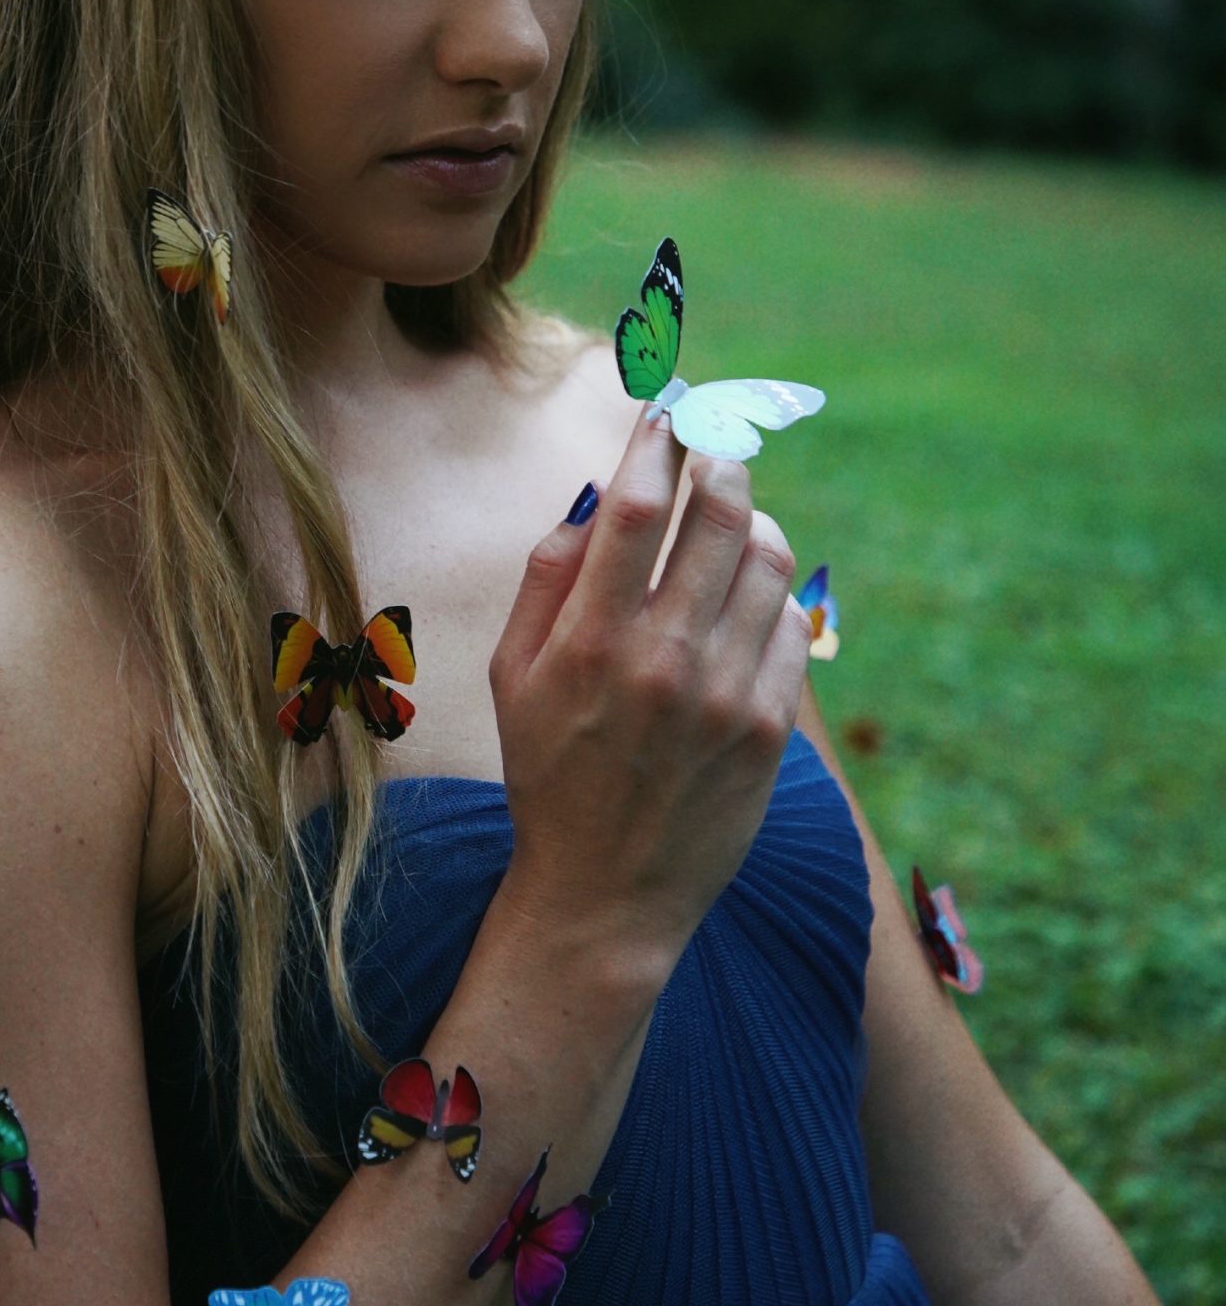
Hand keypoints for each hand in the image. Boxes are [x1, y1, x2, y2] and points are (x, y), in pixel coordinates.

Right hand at [489, 409, 812, 972]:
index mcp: (590, 640)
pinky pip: (792, 626)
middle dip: (722, 462)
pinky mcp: (770, 730)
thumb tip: (600, 495)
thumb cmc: (548, 773)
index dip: (657, 440)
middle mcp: (664, 659)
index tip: (666, 409)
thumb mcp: (512, 676)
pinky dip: (773, 595)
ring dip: (756, 523)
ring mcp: (725, 695)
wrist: (607, 896)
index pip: (638, 505)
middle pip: (720, 517)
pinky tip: (746, 601)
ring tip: (735, 522)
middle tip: (715, 447)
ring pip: (770, 562)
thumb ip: (547, 578)